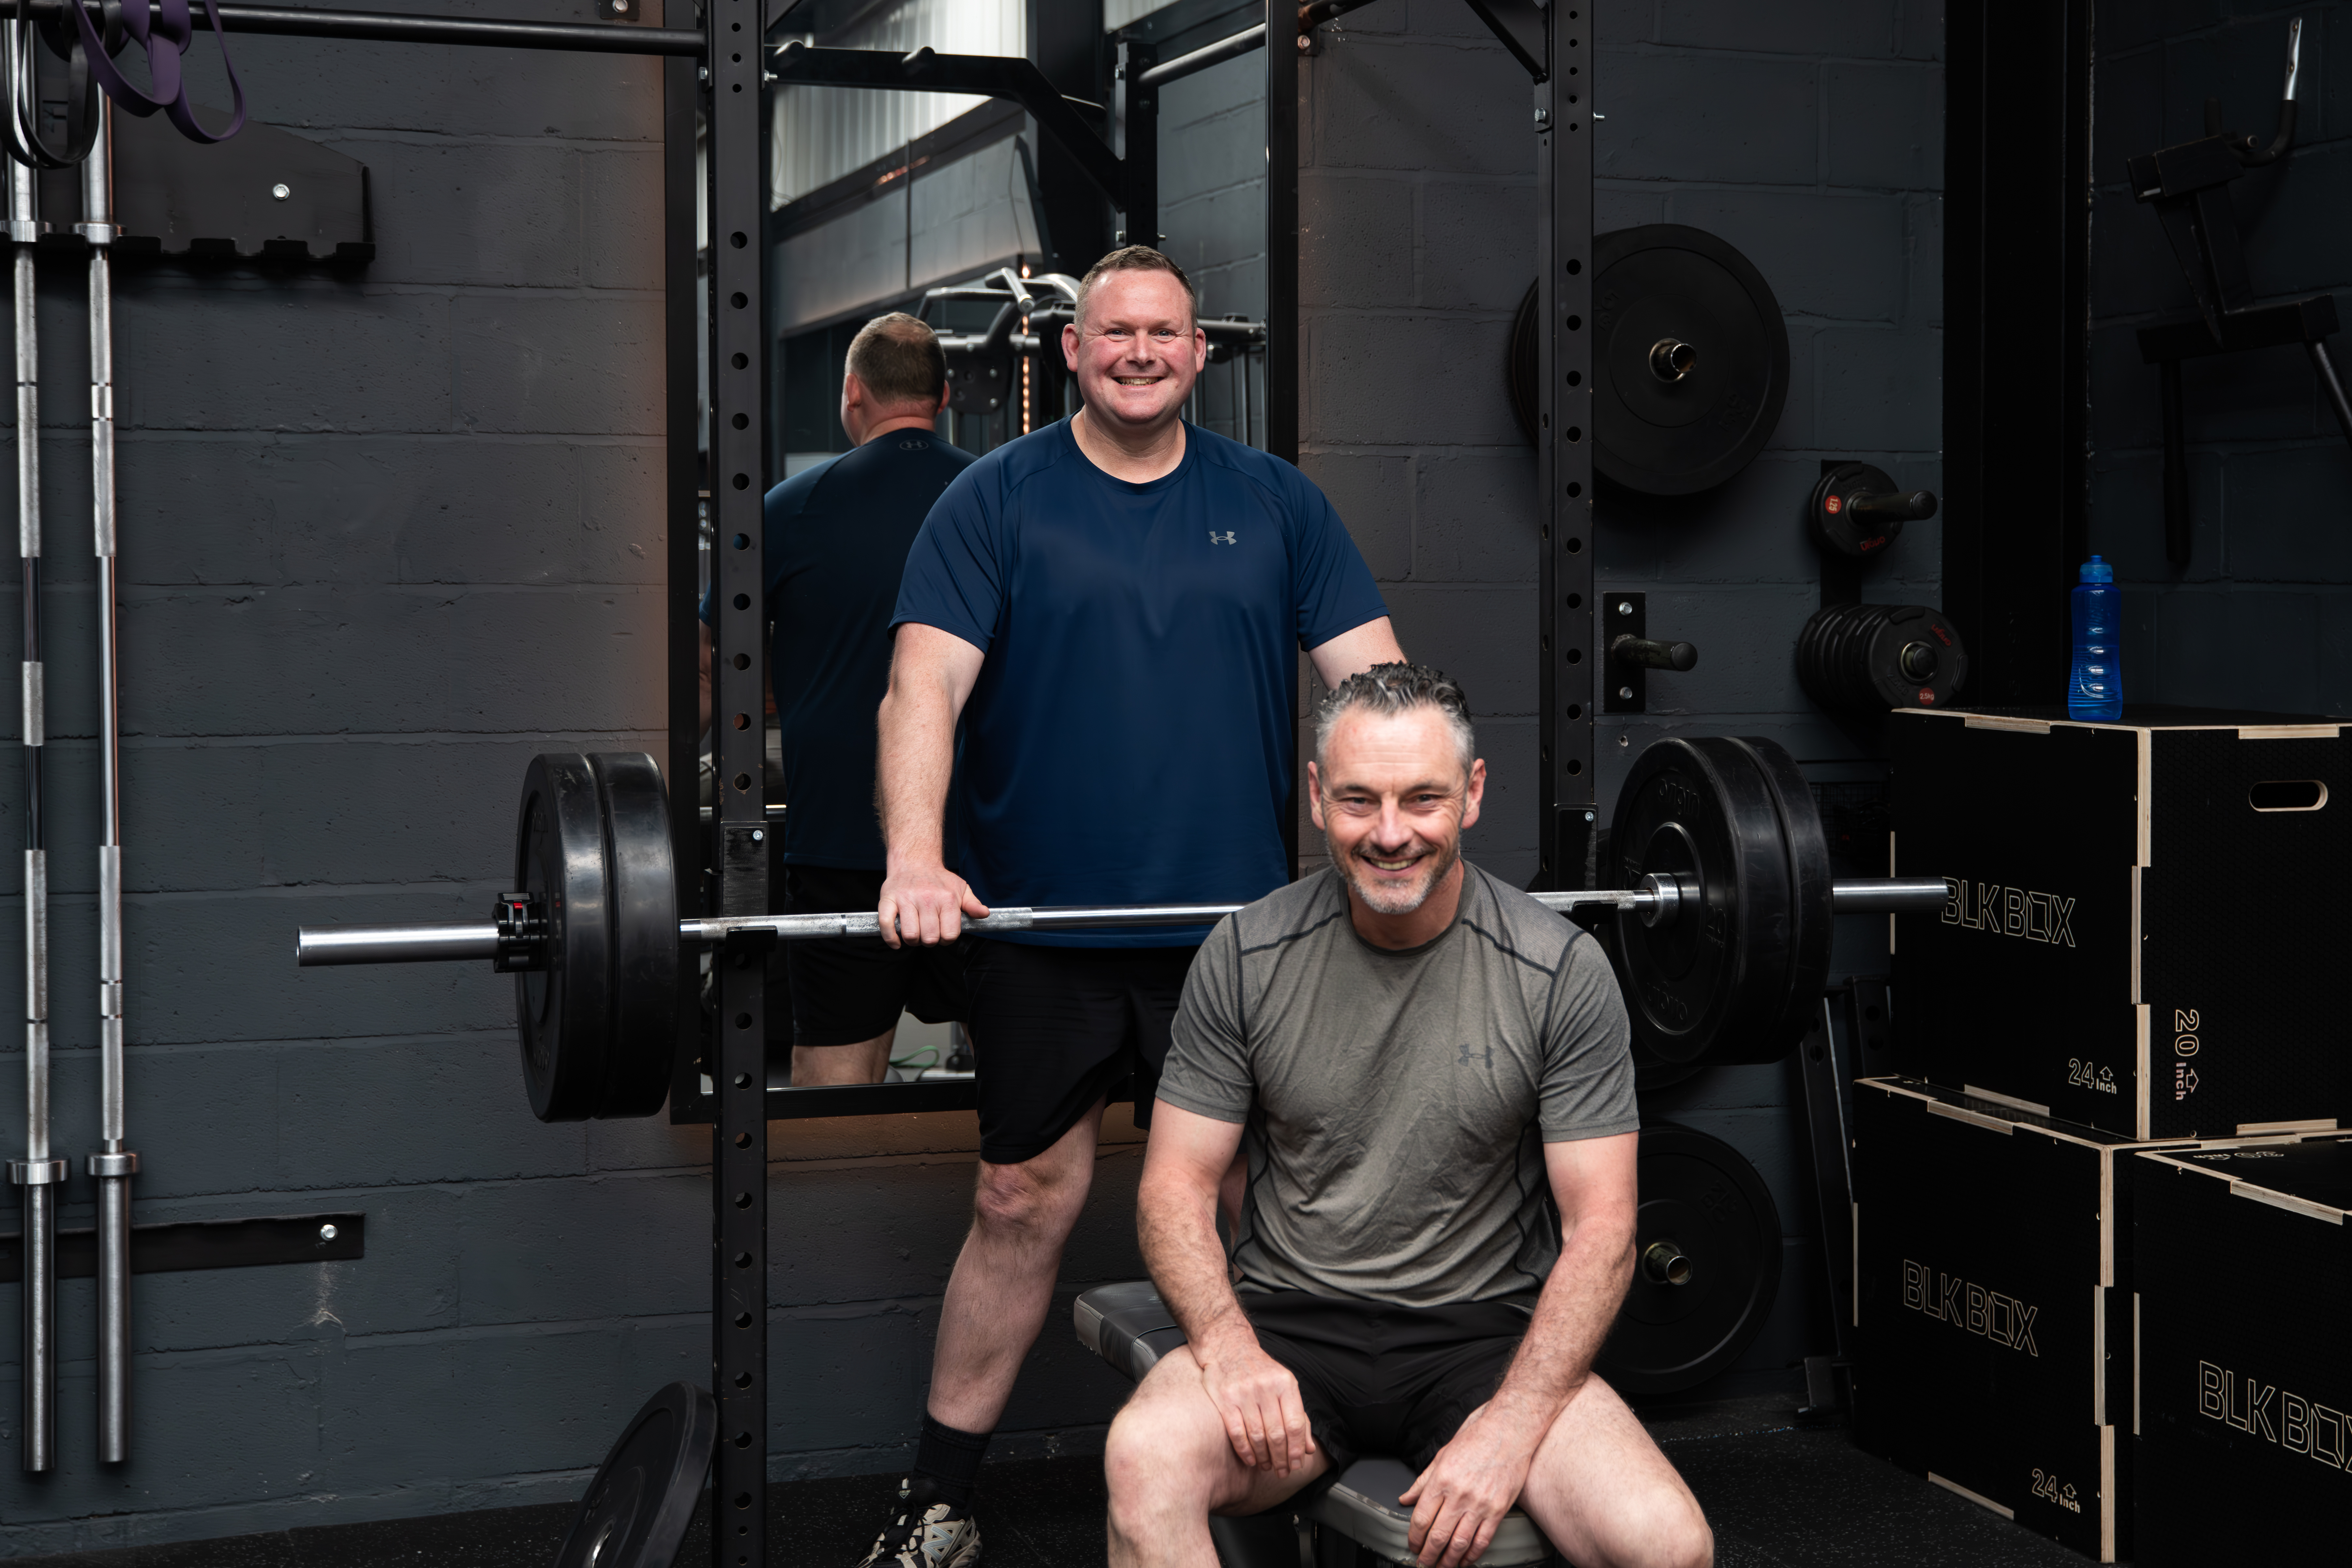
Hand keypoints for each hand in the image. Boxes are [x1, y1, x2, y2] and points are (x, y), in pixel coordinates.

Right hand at [876, 863, 988, 948]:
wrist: (915, 860)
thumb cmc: (938, 879)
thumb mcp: (960, 888)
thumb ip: (972, 904)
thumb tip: (985, 914)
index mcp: (946, 898)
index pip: (949, 935)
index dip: (946, 939)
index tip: (942, 933)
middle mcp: (927, 898)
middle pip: (930, 938)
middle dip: (930, 941)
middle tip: (928, 932)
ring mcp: (906, 899)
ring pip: (910, 935)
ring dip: (912, 940)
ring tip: (915, 931)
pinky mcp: (888, 899)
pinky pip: (886, 926)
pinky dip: (891, 939)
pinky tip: (897, 941)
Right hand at [1196, 1338, 1316, 1476]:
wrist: (1229, 1347)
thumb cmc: (1261, 1370)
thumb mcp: (1285, 1386)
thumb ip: (1299, 1416)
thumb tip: (1309, 1448)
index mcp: (1285, 1383)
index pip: (1295, 1424)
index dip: (1297, 1449)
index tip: (1297, 1464)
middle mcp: (1266, 1387)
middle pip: (1277, 1434)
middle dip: (1281, 1458)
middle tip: (1282, 1472)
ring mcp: (1244, 1392)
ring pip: (1257, 1436)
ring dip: (1263, 1457)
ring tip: (1267, 1466)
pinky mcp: (1225, 1398)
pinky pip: (1237, 1432)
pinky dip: (1245, 1451)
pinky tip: (1250, 1459)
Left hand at [1399, 1400, 1545, 1567]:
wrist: (1509, 1431)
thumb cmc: (1476, 1438)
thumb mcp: (1442, 1455)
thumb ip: (1422, 1481)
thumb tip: (1406, 1498)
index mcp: (1441, 1480)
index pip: (1421, 1518)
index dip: (1414, 1538)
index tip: (1412, 1546)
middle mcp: (1459, 1495)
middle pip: (1438, 1536)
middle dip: (1428, 1556)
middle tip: (1423, 1565)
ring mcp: (1479, 1504)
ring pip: (1459, 1543)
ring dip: (1448, 1561)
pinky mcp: (1498, 1510)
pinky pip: (1482, 1540)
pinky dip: (1472, 1556)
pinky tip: (1466, 1561)